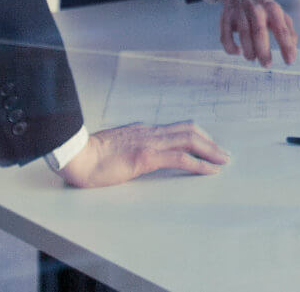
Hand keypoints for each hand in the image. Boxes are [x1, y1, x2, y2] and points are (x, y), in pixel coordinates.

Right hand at [57, 121, 229, 187]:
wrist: (76, 156)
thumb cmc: (90, 156)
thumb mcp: (115, 148)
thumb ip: (129, 148)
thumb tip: (136, 155)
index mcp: (142, 131)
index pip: (177, 129)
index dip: (196, 136)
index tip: (208, 145)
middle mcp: (149, 133)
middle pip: (189, 131)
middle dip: (210, 142)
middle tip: (223, 154)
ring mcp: (149, 143)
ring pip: (190, 140)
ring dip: (210, 151)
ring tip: (223, 161)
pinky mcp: (146, 156)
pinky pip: (180, 158)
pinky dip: (199, 163)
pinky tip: (208, 170)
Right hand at [200, 0, 295, 66]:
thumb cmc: (263, 6)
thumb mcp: (279, 13)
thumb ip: (288, 30)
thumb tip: (292, 48)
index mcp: (272, 8)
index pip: (281, 29)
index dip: (286, 46)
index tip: (289, 61)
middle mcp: (256, 10)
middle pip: (259, 32)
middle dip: (263, 51)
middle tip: (267, 64)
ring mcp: (239, 13)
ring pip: (243, 35)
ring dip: (248, 51)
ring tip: (253, 59)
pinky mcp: (226, 18)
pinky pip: (225, 36)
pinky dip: (231, 48)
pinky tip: (238, 52)